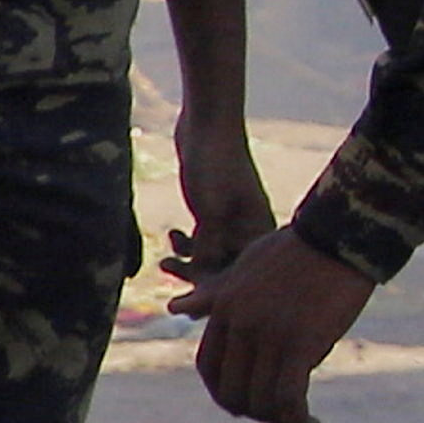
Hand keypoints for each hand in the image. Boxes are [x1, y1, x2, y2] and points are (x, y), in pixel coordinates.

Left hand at [166, 104, 276, 287]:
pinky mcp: (212, 209)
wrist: (206, 122)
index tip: (192, 299)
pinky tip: (171, 234)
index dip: (219, 291)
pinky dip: (186, 244)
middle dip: (199, 279)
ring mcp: (230, 219)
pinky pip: (202, 240)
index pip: (243, 275)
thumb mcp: (211, 210)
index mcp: (258, 229)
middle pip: (228, 270)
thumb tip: (204, 287)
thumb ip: (210, 247)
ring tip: (165, 262)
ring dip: (188, 263)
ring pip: (212, 256)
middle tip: (171, 276)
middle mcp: (249, 227)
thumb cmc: (215, 163)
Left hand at [174, 228, 372, 422]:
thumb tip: (174, 307)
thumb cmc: (297, 248)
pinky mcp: (300, 344)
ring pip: (262, 402)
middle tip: (280, 416)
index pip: (209, 368)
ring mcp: (268, 335)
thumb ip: (213, 295)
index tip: (250, 401)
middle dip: (255, 412)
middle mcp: (240, 325)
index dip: (226, 392)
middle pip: (233, 392)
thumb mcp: (245, 267)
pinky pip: (290, 398)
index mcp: (223, 308)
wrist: (340, 234)